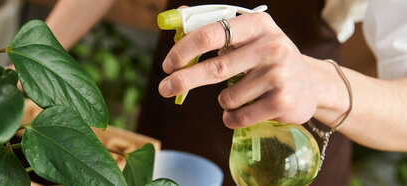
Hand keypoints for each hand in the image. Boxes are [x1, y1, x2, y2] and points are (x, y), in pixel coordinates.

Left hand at [158, 12, 322, 128]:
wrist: (310, 84)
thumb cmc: (266, 58)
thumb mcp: (246, 36)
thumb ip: (212, 28)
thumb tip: (177, 16)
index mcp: (258, 24)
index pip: (211, 32)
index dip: (184, 49)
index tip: (167, 64)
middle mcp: (272, 46)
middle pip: (215, 67)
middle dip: (183, 80)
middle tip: (164, 88)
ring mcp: (280, 74)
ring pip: (226, 97)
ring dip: (223, 101)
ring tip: (240, 94)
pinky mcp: (284, 101)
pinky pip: (238, 116)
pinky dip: (232, 117)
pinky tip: (245, 109)